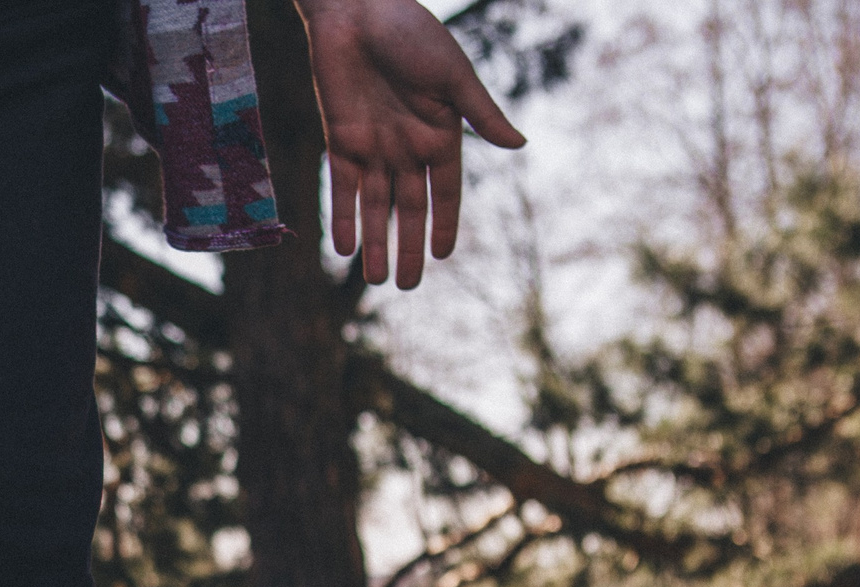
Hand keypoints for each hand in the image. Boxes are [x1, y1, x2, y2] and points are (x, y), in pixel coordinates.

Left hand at [297, 0, 525, 289]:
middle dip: (407, 246)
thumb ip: (480, 113)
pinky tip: (345, 248)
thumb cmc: (411, 32)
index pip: (445, 190)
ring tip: (376, 281)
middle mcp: (406, 146)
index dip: (443, 223)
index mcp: (439, 132)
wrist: (357, 9)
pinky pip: (340, 188)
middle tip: (407, 287)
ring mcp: (371, 146)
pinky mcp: (338, 139)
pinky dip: (343, 217)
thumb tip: (520, 145)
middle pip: (408, 208)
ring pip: (375, 207)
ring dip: (376, 242)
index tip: (443, 256)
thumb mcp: (453, 75)